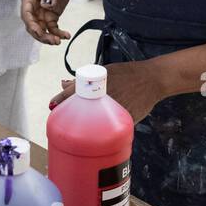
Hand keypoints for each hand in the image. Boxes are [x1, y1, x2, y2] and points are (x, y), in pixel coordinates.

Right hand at [21, 0, 71, 44]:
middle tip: (53, 40)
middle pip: (33, 26)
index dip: (31, 25)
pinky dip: (59, 34)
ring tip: (59, 41)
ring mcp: (41, 15)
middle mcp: (33, 10)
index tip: (39, 32)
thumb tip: (46, 5)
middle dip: (41, 35)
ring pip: (42, 31)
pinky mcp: (50, 18)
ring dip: (49, 38)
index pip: (26, 15)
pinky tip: (66, 36)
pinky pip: (53, 29)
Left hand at [48, 60, 163, 122]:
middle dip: (71, 114)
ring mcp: (115, 107)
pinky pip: (110, 128)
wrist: (153, 79)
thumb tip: (63, 84)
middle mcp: (105, 94)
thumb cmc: (128, 74)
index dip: (60, 100)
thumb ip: (85, 79)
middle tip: (64, 120)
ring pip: (95, 121)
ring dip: (86, 125)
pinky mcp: (126, 119)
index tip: (52, 106)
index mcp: (99, 80)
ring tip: (80, 128)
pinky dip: (103, 131)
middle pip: (81, 107)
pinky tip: (98, 133)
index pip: (73, 91)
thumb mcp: (106, 71)